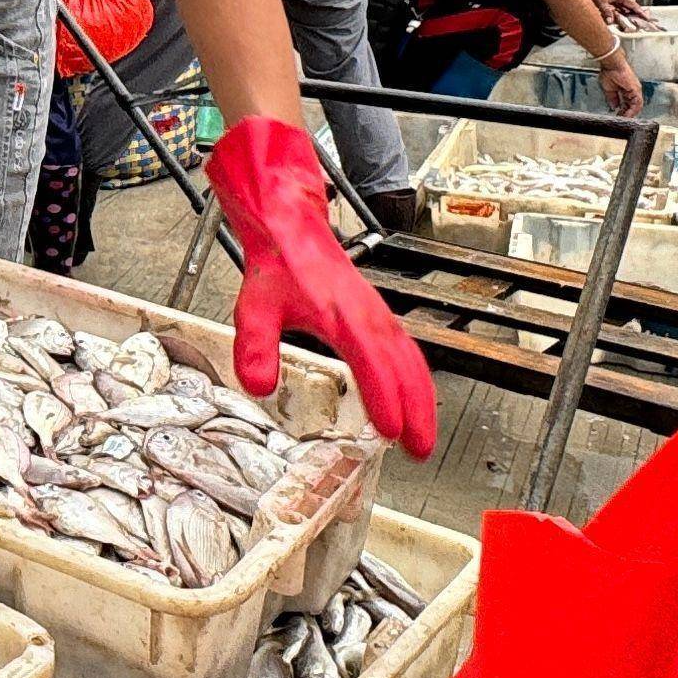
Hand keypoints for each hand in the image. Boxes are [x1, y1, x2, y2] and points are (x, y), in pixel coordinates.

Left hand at [204, 117, 438, 456]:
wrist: (291, 227)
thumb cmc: (277, 266)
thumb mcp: (254, 307)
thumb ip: (255, 347)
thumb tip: (259, 386)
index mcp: (341, 312)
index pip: (370, 361)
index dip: (382, 396)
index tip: (389, 431)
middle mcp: (367, 314)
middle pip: (404, 366)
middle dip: (417, 409)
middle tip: (420, 450)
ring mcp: (377, 314)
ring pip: (411, 359)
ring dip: (423, 398)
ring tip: (423, 439)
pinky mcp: (377, 316)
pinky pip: (405, 351)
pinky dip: (415, 380)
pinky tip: (414, 404)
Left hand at [586, 0, 647, 25]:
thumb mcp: (600, 1)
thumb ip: (606, 11)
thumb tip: (611, 21)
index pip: (633, 5)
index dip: (640, 12)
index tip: (647, 18)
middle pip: (629, 8)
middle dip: (635, 15)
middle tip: (640, 23)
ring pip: (622, 9)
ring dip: (626, 15)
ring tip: (631, 23)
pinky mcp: (607, 0)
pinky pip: (615, 8)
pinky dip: (617, 13)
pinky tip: (616, 19)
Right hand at [597, 51, 644, 117]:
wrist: (611, 65)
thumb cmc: (609, 72)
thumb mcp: (609, 89)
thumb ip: (612, 98)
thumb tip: (614, 106)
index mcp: (627, 90)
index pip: (628, 103)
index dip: (624, 111)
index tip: (618, 116)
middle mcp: (633, 90)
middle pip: (634, 106)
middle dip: (627, 114)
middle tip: (621, 120)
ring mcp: (636, 90)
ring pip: (637, 106)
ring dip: (631, 114)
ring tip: (624, 120)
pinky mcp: (636, 90)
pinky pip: (637, 103)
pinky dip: (633, 110)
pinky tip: (627, 115)